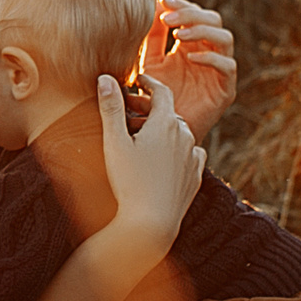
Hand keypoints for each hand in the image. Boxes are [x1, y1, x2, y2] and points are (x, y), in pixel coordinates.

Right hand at [99, 75, 202, 240]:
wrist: (152, 223)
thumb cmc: (129, 181)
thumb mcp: (114, 142)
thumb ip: (111, 108)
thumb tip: (105, 78)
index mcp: (166, 123)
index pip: (161, 91)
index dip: (149, 82)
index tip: (139, 80)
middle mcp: (185, 135)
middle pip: (169, 112)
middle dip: (151, 108)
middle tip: (131, 110)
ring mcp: (192, 157)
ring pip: (180, 132)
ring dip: (164, 129)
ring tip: (145, 135)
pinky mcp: (195, 176)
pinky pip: (189, 153)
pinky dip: (178, 148)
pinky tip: (164, 157)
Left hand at [141, 0, 237, 141]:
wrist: (162, 134)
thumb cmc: (154, 98)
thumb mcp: (149, 62)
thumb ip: (152, 37)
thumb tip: (152, 6)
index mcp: (190, 45)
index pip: (194, 14)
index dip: (182, 4)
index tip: (162, 1)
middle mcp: (208, 54)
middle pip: (213, 20)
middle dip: (191, 14)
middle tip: (168, 18)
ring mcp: (218, 71)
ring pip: (225, 38)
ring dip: (202, 31)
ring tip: (178, 35)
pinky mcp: (225, 90)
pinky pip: (228, 67)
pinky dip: (210, 58)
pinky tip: (190, 58)